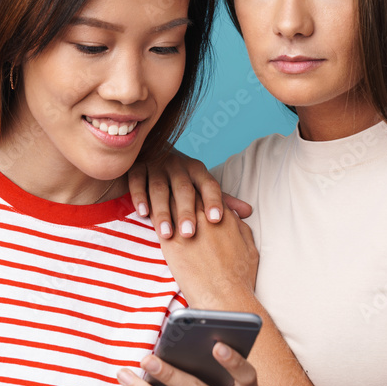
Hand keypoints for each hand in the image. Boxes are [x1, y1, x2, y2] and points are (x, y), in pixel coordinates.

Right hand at [128, 150, 251, 238]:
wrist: (151, 151)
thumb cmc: (181, 177)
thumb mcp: (201, 185)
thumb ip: (222, 199)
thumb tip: (248, 212)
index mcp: (197, 170)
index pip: (209, 185)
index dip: (213, 200)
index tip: (216, 220)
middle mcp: (179, 165)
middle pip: (184, 189)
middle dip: (187, 211)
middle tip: (190, 234)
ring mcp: (157, 165)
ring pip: (160, 188)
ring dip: (163, 211)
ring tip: (166, 233)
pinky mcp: (138, 166)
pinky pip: (138, 180)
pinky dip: (140, 196)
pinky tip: (143, 213)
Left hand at [159, 199, 258, 308]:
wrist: (225, 297)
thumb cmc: (240, 277)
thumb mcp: (249, 246)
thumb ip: (240, 226)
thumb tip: (233, 215)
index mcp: (224, 216)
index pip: (206, 192)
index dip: (197, 190)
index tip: (190, 192)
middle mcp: (204, 217)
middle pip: (187, 193)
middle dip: (179, 190)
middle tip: (170, 190)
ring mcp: (187, 228)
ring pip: (171, 204)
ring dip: (164, 200)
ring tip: (157, 199)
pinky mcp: (171, 243)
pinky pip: (158, 222)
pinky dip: (154, 217)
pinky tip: (148, 215)